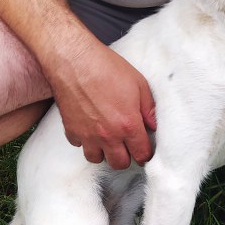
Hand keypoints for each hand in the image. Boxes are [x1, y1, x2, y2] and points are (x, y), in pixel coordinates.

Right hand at [47, 37, 156, 169]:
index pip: (142, 154)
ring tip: (107, 139)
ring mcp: (88, 135)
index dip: (145, 153)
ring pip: (97, 159)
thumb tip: (153, 125)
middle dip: (126, 157)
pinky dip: (85, 140)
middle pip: (119, 163)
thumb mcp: (138, 83)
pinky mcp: (71, 130)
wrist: (74, 60)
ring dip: (104, 152)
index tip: (144, 148)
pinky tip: (89, 127)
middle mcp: (108, 135)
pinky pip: (79, 145)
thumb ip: (149, 109)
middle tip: (127, 145)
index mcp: (128, 125)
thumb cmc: (106, 67)